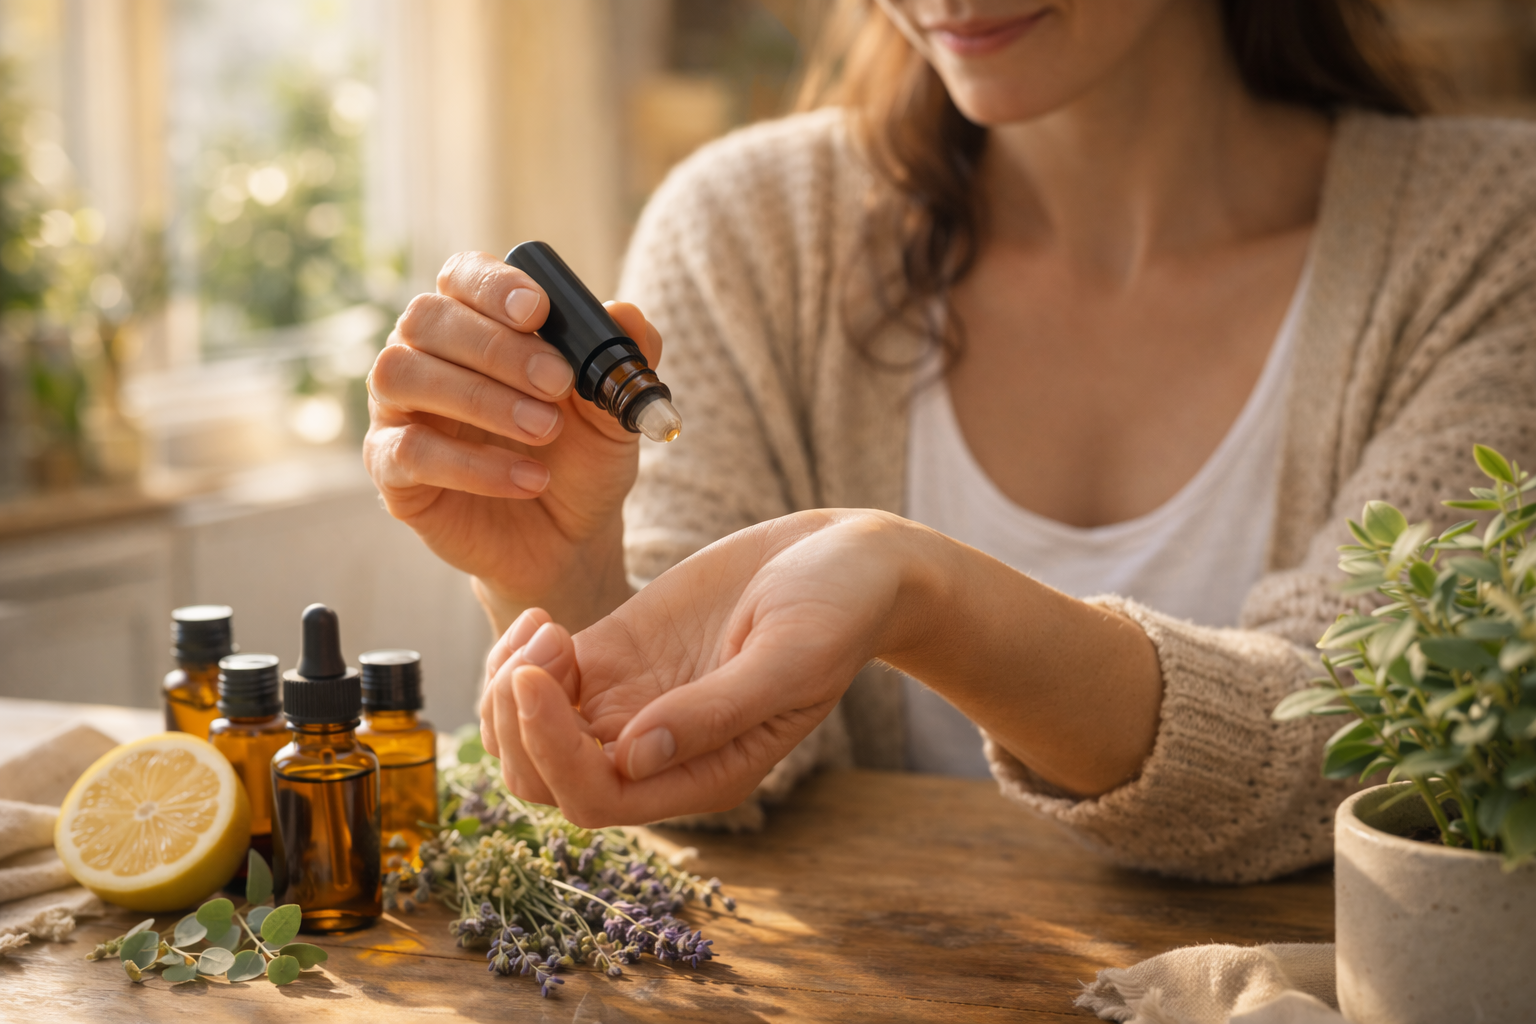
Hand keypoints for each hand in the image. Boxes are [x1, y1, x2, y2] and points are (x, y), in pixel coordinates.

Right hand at [363, 251, 658, 629]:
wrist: (571, 539)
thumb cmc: (582, 460)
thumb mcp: (615, 412)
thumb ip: (624, 360)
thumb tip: (626, 313)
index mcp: (474, 323)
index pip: (461, 275)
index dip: (492, 284)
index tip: (538, 310)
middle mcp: (424, 355)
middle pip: (427, 318)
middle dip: (496, 347)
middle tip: (558, 384)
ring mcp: (398, 410)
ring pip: (402, 374)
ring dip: (480, 398)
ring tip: (544, 430)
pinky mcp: (391, 469)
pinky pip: (409, 451)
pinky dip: (474, 465)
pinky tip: (529, 478)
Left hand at [478, 511, 909, 824]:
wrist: (845, 559)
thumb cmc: (837, 611)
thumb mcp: (790, 657)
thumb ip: (716, 711)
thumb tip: (634, 757)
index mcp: (705, 774)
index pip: (596, 799)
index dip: (552, 752)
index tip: (536, 676)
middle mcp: (659, 753)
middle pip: (545, 780)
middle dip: (515, 724)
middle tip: (536, 650)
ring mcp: (633, 704)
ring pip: (530, 735)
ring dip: (508, 691)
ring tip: (541, 628)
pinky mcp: (618, 657)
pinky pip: (540, 683)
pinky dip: (520, 657)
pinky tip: (545, 617)